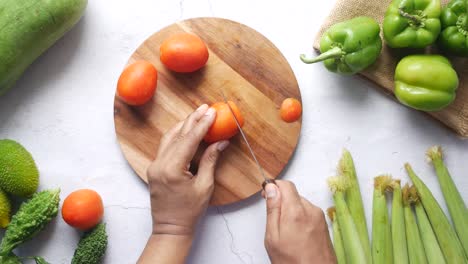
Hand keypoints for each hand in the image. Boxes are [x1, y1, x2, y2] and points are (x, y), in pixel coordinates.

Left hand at [146, 104, 228, 235]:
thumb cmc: (189, 212)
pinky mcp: (154, 168)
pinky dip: (177, 136)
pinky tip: (186, 130)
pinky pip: (165, 146)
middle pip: (177, 135)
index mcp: (172, 169)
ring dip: (183, 125)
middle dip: (192, 120)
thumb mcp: (204, 186)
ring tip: (197, 114)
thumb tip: (220, 143)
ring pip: (169, 138)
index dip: (202, 125)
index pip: (189, 140)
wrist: (170, 228)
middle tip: (206, 107)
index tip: (212, 112)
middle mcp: (159, 164)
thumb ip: (210, 161)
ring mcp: (154, 166)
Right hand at [263, 180, 335, 263]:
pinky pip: (309, 212)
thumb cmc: (293, 262)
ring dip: (291, 211)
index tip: (267, 194)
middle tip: (274, 220)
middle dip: (282, 202)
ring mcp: (319, 217)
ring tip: (286, 231)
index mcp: (296, 211)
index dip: (274, 186)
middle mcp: (311, 210)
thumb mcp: (273, 237)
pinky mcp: (324, 223)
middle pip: (293, 194)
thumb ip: (272, 209)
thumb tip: (271, 189)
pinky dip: (300, 218)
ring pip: (301, 203)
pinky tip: (296, 234)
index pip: (286, 184)